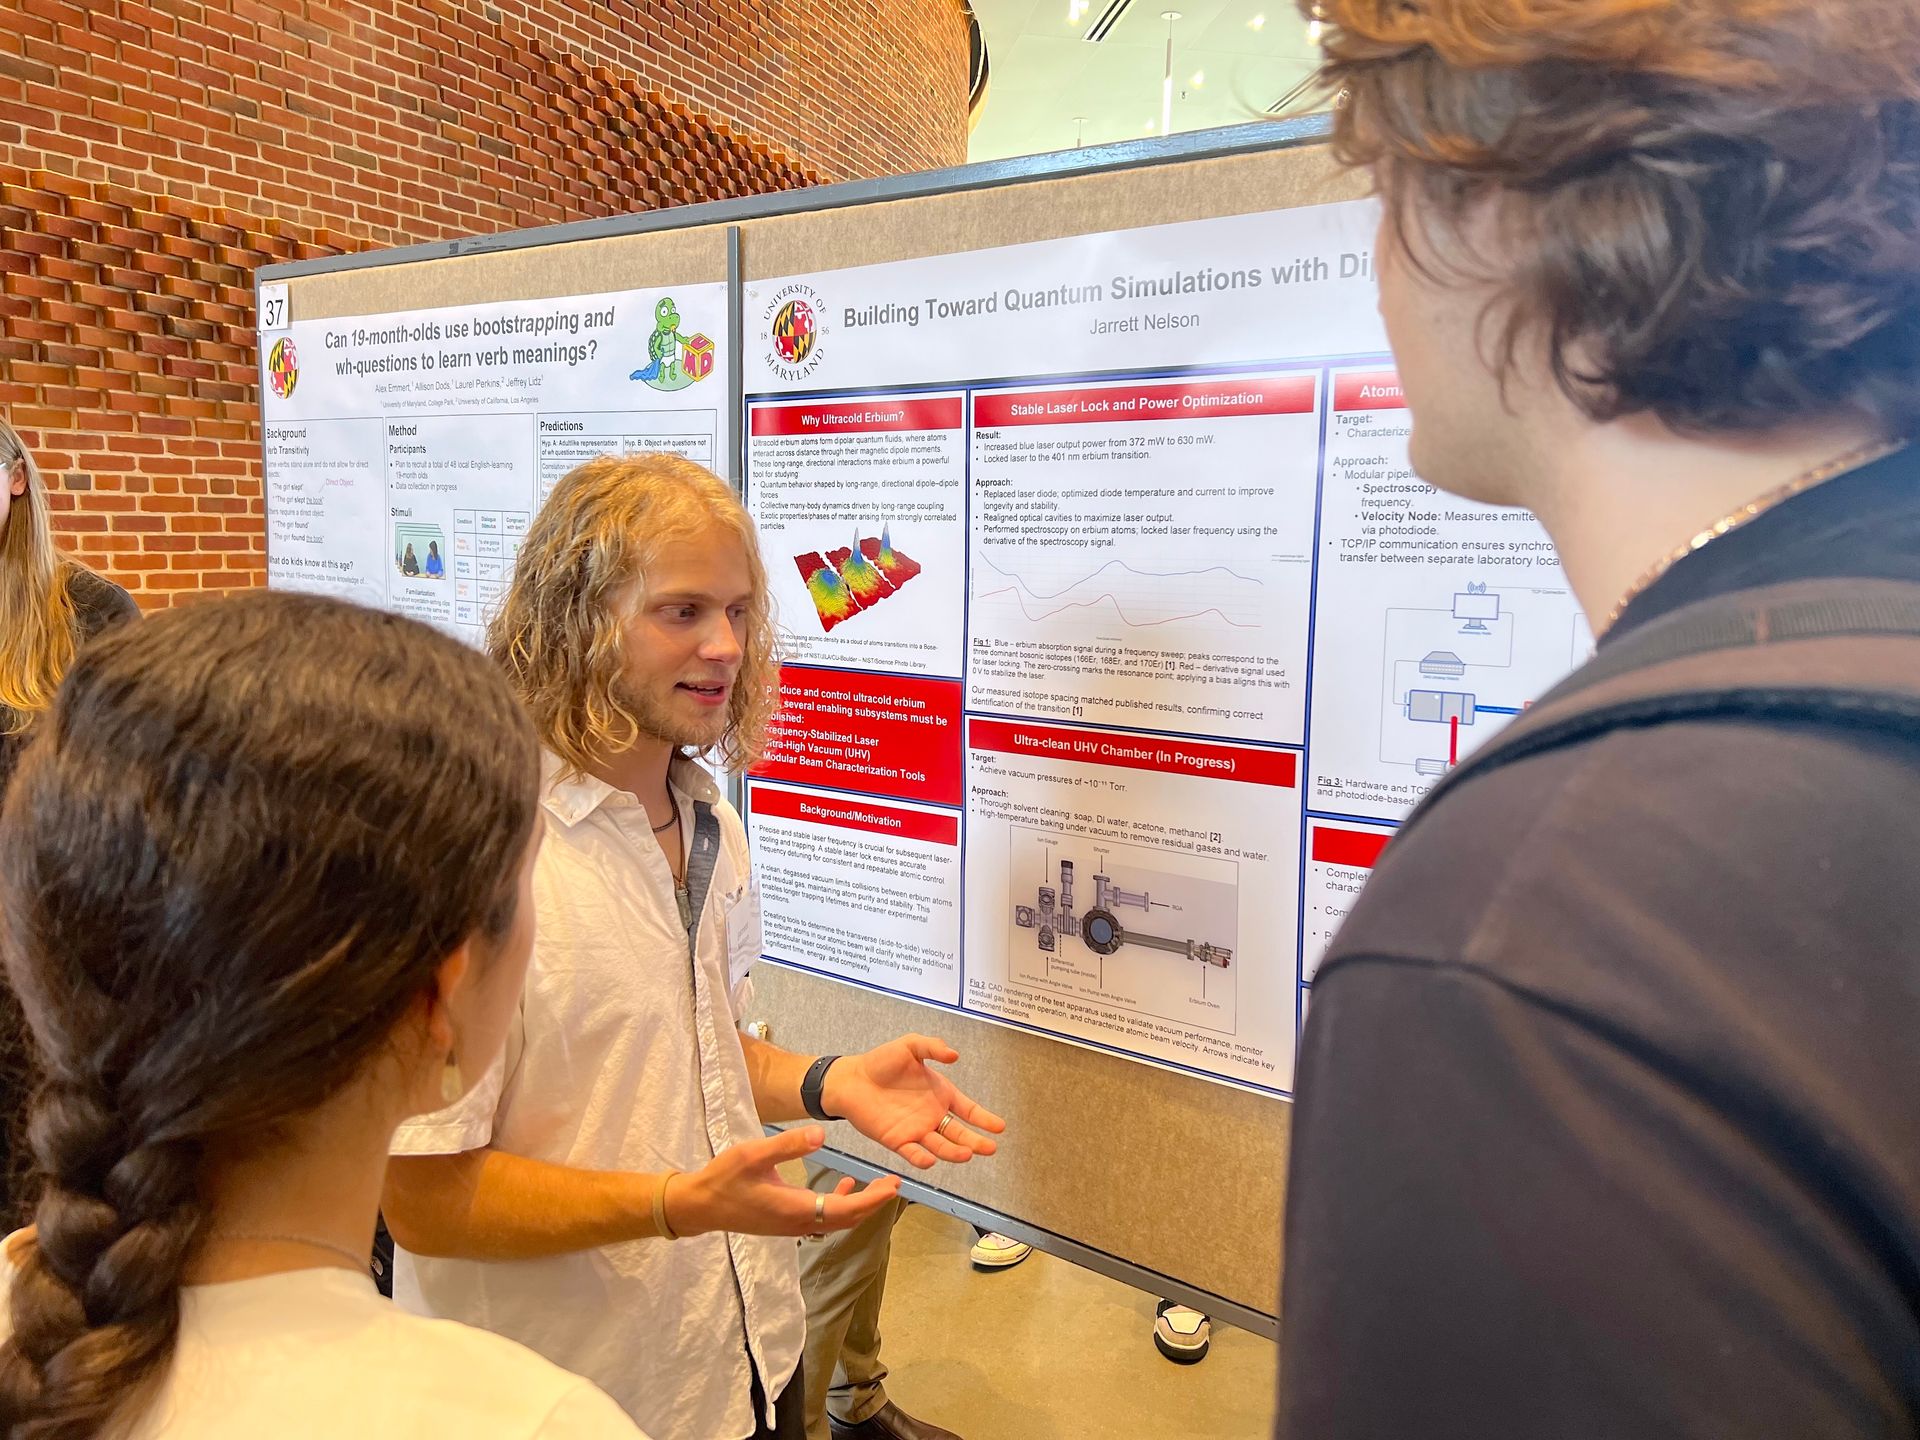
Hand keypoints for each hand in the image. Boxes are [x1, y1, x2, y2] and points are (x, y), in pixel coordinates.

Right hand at [663, 1125, 900, 1237]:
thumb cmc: (723, 1178)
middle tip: (895, 1184)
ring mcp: (791, 1226)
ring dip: (858, 1205)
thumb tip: (821, 1134)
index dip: (872, 1199)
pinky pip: (822, 1218)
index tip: (894, 1186)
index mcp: (795, 1208)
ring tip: (879, 1188)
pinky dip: (839, 1205)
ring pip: (836, 1220)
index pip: (845, 1209)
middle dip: (873, 1203)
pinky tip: (843, 1187)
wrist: (698, 1206)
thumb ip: (787, 1145)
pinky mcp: (785, 1222)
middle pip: (846, 1219)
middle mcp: (798, 1223)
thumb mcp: (753, 1154)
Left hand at [824, 1035, 1006, 1168]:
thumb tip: (954, 1055)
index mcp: (940, 1094)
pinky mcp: (897, 1141)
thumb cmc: (882, 1061)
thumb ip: (932, 1047)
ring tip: (966, 1154)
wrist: (852, 1078)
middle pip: (959, 1133)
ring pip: (940, 1146)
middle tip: (990, 1148)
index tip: (1000, 1127)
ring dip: (953, 1152)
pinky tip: (930, 1160)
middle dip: (975, 1142)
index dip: (984, 1119)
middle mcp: (932, 1115)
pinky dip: (921, 1158)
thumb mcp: (910, 1046)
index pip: (968, 1110)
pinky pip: (912, 1153)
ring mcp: (916, 1130)